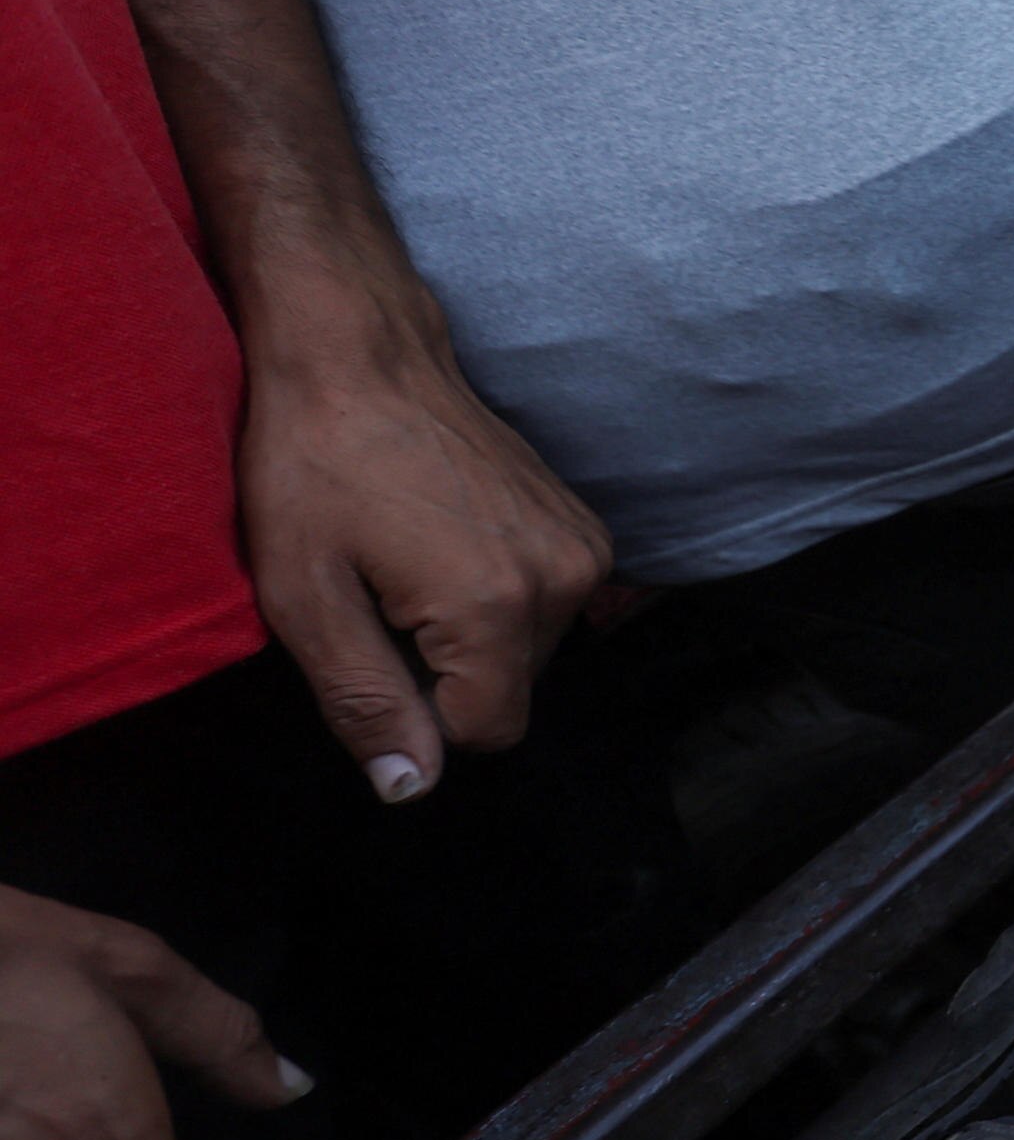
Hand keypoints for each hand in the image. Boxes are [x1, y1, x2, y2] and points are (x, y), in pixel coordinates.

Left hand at [234, 297, 610, 802]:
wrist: (358, 352)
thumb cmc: (312, 464)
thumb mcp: (304, 596)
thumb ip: (364, 701)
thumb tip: (411, 787)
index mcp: (496, 605)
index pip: (483, 733)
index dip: (416, 712)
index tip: (369, 638)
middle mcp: (564, 578)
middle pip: (509, 692)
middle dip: (443, 669)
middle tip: (377, 592)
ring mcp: (583, 546)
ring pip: (527, 652)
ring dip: (467, 633)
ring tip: (406, 561)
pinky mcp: (583, 524)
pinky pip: (543, 606)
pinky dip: (493, 596)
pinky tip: (440, 541)